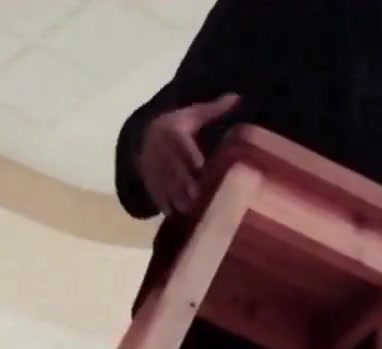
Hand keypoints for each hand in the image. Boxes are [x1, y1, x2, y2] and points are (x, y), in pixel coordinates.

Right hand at [136, 93, 239, 215]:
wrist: (145, 139)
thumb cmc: (177, 128)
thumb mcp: (192, 115)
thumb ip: (213, 109)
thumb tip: (237, 97)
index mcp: (171, 133)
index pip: (181, 146)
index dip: (191, 158)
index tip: (202, 168)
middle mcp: (160, 152)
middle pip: (173, 170)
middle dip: (185, 184)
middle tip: (199, 195)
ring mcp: (154, 171)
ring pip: (165, 187)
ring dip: (178, 199)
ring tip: (193, 210)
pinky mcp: (151, 186)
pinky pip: (159, 198)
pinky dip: (169, 208)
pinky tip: (182, 217)